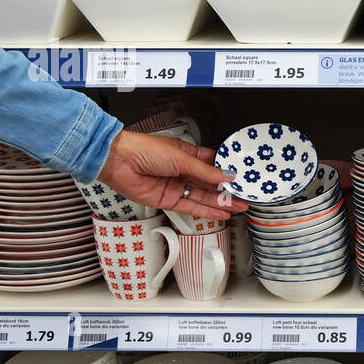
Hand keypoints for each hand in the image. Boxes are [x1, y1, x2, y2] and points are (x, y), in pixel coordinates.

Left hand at [96, 130, 246, 220]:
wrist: (118, 162)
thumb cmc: (145, 150)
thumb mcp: (181, 158)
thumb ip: (205, 172)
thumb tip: (227, 176)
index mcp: (187, 155)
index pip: (212, 164)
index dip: (227, 171)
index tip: (242, 177)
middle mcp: (183, 171)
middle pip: (210, 183)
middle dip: (227, 190)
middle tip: (245, 197)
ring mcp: (176, 187)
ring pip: (203, 197)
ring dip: (221, 203)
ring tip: (239, 207)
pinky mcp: (168, 200)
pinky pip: (191, 208)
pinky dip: (206, 211)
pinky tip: (220, 214)